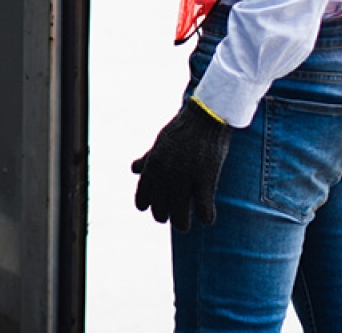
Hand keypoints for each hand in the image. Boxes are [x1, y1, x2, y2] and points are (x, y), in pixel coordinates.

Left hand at [131, 98, 229, 230]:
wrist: (206, 116)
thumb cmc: (183, 130)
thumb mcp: (160, 143)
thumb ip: (147, 159)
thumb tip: (134, 169)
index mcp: (152, 167)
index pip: (142, 200)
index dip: (149, 206)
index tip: (157, 207)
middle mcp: (165, 176)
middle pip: (160, 213)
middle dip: (167, 217)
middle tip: (175, 216)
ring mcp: (184, 179)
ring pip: (180, 219)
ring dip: (182, 224)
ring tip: (186, 224)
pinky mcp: (205, 180)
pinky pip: (203, 212)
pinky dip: (206, 217)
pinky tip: (208, 215)